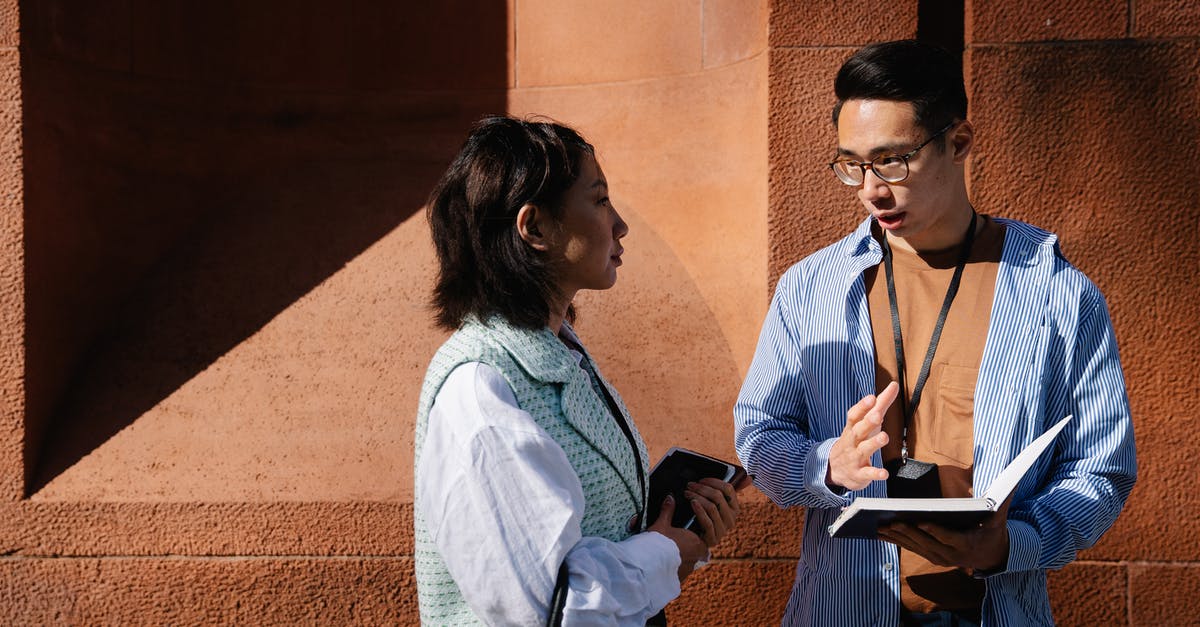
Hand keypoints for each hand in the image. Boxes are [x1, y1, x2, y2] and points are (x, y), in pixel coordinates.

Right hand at [647, 495, 707, 582]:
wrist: (648, 565)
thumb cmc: (657, 543)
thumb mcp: (662, 524)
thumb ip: (668, 511)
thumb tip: (670, 498)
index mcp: (697, 542)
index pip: (703, 539)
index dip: (694, 537)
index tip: (685, 536)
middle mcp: (696, 558)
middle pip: (697, 552)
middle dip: (688, 549)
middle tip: (676, 545)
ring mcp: (688, 570)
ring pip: (689, 563)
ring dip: (681, 559)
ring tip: (668, 555)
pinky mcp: (679, 580)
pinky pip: (680, 573)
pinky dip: (674, 569)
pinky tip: (664, 565)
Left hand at [682, 477, 739, 547]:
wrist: (698, 541)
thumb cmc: (708, 517)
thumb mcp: (719, 505)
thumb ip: (730, 491)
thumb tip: (750, 477)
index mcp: (735, 508)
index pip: (728, 489)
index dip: (714, 481)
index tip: (701, 480)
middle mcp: (731, 519)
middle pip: (718, 496)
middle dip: (702, 488)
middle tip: (690, 485)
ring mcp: (723, 530)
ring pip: (711, 507)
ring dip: (697, 497)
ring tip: (687, 493)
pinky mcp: (713, 538)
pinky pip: (707, 521)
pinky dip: (699, 510)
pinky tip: (692, 503)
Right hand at [827, 382, 898, 490]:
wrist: (834, 469)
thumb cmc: (855, 440)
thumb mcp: (866, 422)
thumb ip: (881, 404)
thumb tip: (894, 385)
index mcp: (853, 428)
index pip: (854, 415)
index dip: (862, 407)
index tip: (871, 398)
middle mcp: (852, 442)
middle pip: (858, 431)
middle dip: (867, 423)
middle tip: (877, 415)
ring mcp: (855, 458)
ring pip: (863, 450)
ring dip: (873, 444)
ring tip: (884, 437)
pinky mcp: (859, 474)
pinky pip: (867, 474)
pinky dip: (875, 474)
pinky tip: (884, 473)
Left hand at [876, 496, 1010, 573]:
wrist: (992, 556)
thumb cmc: (993, 531)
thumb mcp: (999, 517)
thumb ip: (1002, 499)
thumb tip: (1011, 479)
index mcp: (967, 543)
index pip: (949, 537)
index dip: (934, 530)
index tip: (921, 521)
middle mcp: (952, 555)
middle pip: (927, 543)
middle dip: (908, 532)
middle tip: (891, 521)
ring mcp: (940, 558)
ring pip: (915, 547)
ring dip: (896, 537)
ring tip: (877, 525)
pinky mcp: (931, 557)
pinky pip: (911, 548)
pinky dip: (895, 541)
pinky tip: (879, 532)